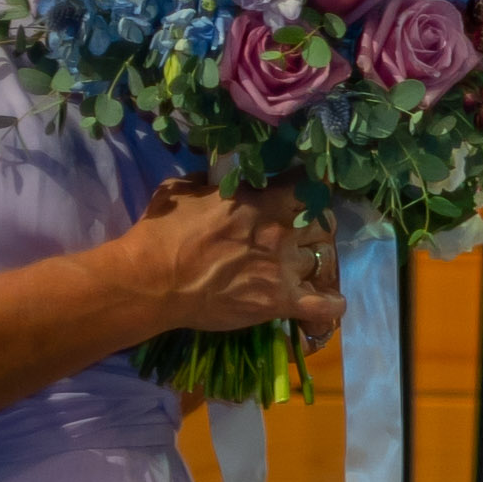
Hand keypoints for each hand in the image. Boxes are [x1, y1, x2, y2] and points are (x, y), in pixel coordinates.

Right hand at [120, 181, 341, 339]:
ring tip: (299, 267)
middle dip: (315, 228)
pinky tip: (330, 303)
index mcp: (264, 202)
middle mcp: (282, 232)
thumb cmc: (162, 234)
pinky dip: (332, 306)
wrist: (151, 282)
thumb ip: (211, 180)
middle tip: (299, 235)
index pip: (307, 187)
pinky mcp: (280, 301)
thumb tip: (221, 175)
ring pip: (322, 261)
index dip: (308, 190)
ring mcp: (284, 268)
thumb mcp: (183, 191)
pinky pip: (325, 306)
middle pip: (322, 225)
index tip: (301, 195)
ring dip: (313, 263)